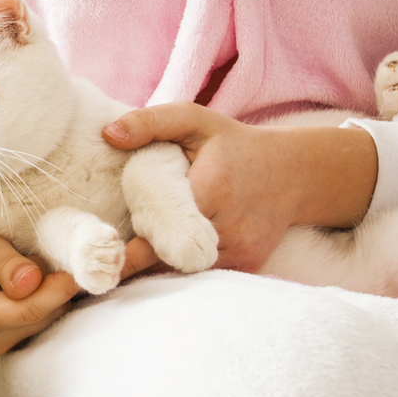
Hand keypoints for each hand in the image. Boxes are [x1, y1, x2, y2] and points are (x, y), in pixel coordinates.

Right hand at [0, 209, 156, 355]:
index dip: (56, 291)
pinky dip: (94, 285)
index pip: (24, 310)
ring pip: (63, 312)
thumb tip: (30, 281)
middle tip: (133, 253)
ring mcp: (16, 334)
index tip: (82, 269)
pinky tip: (131, 263)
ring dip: (98, 282)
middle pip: (50, 314)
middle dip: (86, 284)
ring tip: (140, 252)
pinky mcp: (34, 322)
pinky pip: (65, 307)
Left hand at [103, 103, 377, 271]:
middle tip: (107, 258)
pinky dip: (182, 269)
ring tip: (133, 257)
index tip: (104, 253)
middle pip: (168, 256)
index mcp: (210, 190)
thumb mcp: (195, 121)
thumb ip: (151, 122)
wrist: (293, 173)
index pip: (160, 228)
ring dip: (159, 266)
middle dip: (138, 258)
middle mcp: (228, 227)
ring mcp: (240, 250)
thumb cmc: (234, 145)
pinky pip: (203, 275)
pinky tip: (167, 258)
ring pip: (184, 271)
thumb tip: (108, 134)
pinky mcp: (247, 265)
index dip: (129, 245)